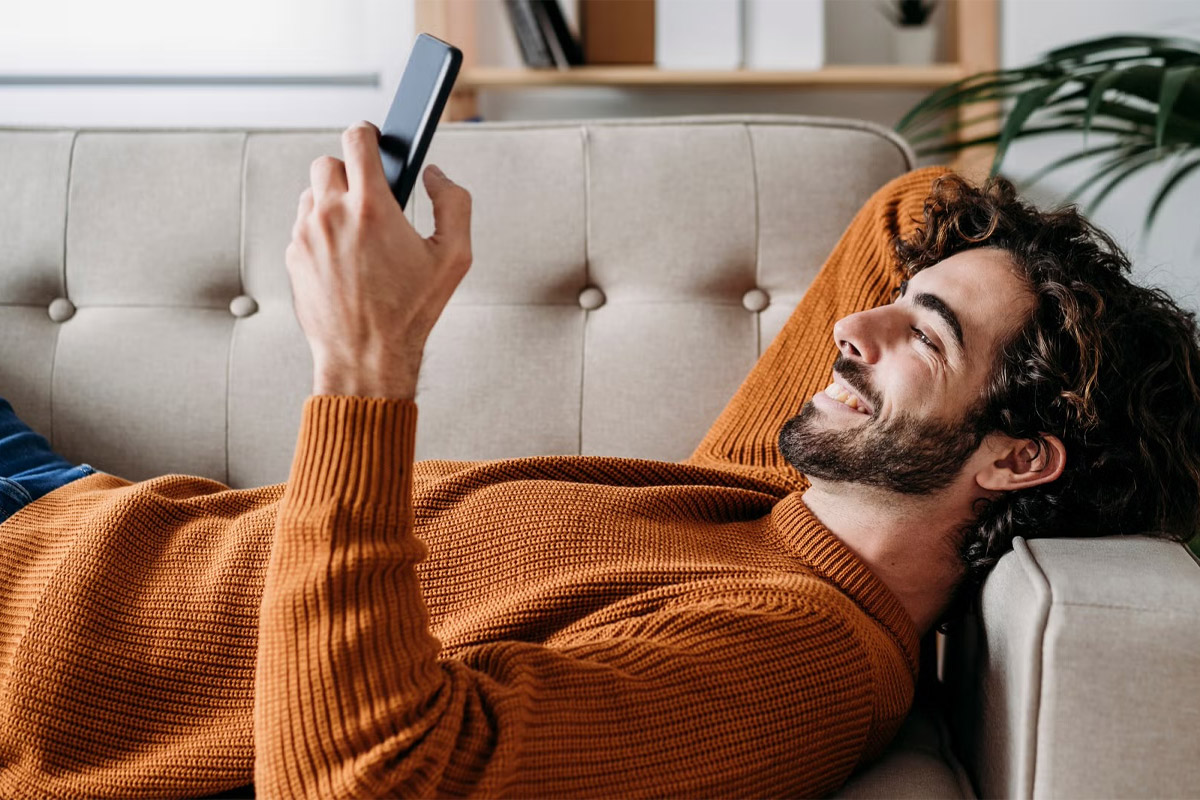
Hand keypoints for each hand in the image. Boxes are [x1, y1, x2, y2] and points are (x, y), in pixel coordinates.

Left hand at [285, 121, 472, 398]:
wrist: (366, 357)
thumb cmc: (410, 312)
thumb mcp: (453, 257)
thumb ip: (454, 204)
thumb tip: (437, 176)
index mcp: (371, 207)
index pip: (357, 139)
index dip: (368, 133)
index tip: (374, 140)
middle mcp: (332, 216)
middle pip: (329, 162)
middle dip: (350, 172)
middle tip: (371, 197)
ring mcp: (306, 236)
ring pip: (313, 194)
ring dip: (333, 203)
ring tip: (359, 234)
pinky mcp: (293, 256)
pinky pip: (304, 227)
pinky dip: (322, 232)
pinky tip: (345, 258)